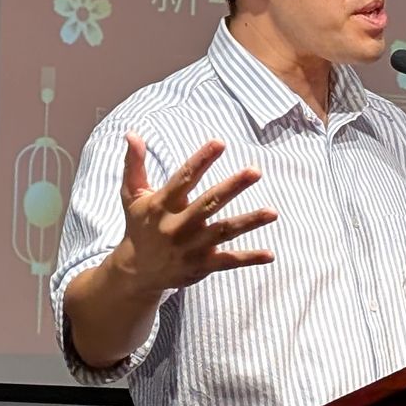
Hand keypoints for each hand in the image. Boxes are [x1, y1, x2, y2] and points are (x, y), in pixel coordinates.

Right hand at [113, 136, 277, 295]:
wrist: (136, 271)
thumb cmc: (140, 226)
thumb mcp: (132, 195)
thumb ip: (134, 164)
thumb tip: (132, 133)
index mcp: (162, 205)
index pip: (183, 179)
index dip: (201, 160)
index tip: (220, 142)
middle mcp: (177, 226)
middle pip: (208, 204)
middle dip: (232, 187)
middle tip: (255, 171)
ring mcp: (191, 247)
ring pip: (223, 231)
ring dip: (249, 222)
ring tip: (273, 212)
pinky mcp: (201, 265)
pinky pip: (228, 262)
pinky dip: (248, 259)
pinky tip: (270, 254)